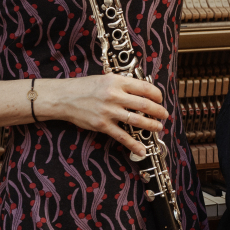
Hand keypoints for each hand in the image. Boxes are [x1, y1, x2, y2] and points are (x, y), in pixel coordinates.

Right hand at [41, 73, 166, 156]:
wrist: (64, 98)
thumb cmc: (86, 87)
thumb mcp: (106, 78)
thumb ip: (123, 84)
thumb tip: (143, 91)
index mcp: (117, 82)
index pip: (144, 88)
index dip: (157, 95)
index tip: (160, 99)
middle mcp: (114, 96)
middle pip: (144, 104)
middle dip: (158, 111)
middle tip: (164, 114)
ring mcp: (108, 111)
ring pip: (136, 120)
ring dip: (151, 125)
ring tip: (159, 127)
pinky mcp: (102, 125)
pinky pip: (122, 136)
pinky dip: (134, 144)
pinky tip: (142, 150)